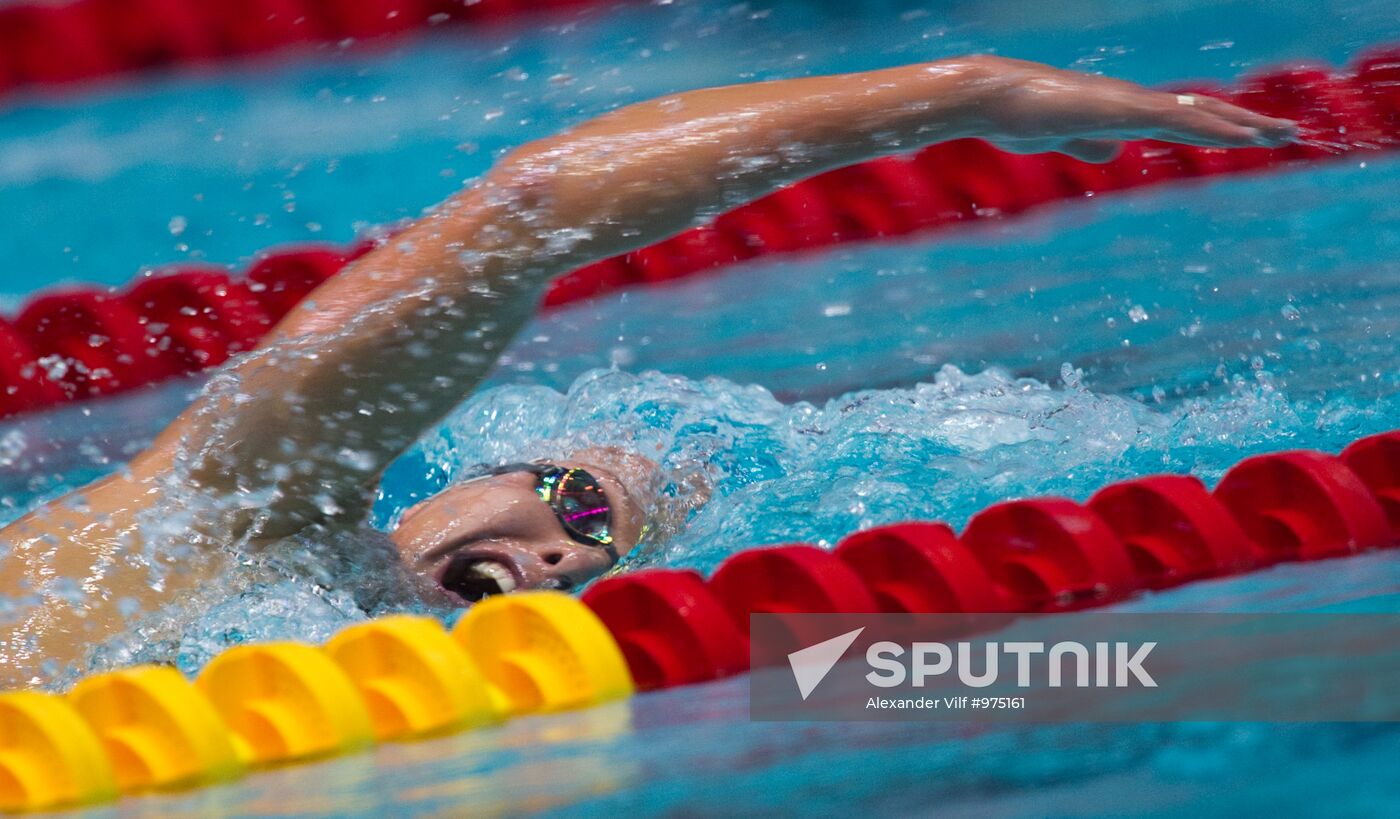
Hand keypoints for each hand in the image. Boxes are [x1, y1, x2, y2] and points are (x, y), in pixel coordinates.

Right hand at [970, 56, 1296, 162]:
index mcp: (1120, 111)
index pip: (1179, 118)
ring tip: (1281, 135)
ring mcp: (1129, 103)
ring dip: (1243, 125)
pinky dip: (1213, 127)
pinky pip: (1177, 119)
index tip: (1249, 136)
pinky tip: (1241, 136)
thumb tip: (1114, 153)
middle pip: (1201, 110)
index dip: (1216, 126)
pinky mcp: (1122, 110)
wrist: (993, 98)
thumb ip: (1088, 143)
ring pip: (1199, 113)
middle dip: (1245, 122)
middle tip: (1287, 133)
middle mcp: (1133, 102)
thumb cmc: (1017, 115)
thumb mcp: (1061, 138)